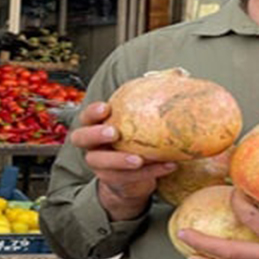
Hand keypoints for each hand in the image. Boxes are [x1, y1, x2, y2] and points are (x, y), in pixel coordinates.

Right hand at [70, 102, 175, 220]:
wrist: (133, 178)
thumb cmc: (134, 141)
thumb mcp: (135, 124)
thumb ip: (146, 106)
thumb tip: (177, 77)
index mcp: (95, 127)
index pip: (86, 117)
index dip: (92, 112)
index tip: (106, 108)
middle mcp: (92, 146)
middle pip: (81, 139)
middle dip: (96, 134)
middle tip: (114, 133)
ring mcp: (100, 165)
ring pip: (102, 163)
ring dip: (120, 160)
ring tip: (139, 159)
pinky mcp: (114, 181)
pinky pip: (128, 178)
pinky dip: (150, 172)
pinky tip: (168, 165)